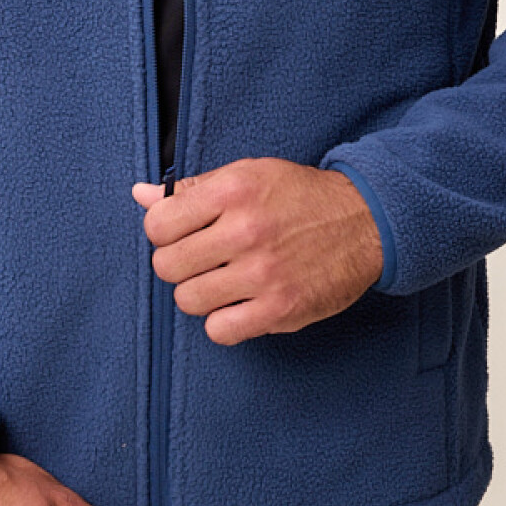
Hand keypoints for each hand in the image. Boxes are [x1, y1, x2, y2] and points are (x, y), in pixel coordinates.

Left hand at [133, 158, 382, 345]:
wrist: (364, 221)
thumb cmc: (299, 197)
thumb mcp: (247, 175)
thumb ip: (193, 188)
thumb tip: (141, 194)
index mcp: (233, 190)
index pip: (158, 224)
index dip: (163, 232)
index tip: (181, 234)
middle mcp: (246, 230)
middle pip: (167, 265)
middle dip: (177, 265)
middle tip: (201, 261)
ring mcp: (264, 273)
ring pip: (188, 300)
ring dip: (200, 294)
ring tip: (222, 282)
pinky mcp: (281, 309)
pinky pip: (220, 330)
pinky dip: (223, 322)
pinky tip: (239, 304)